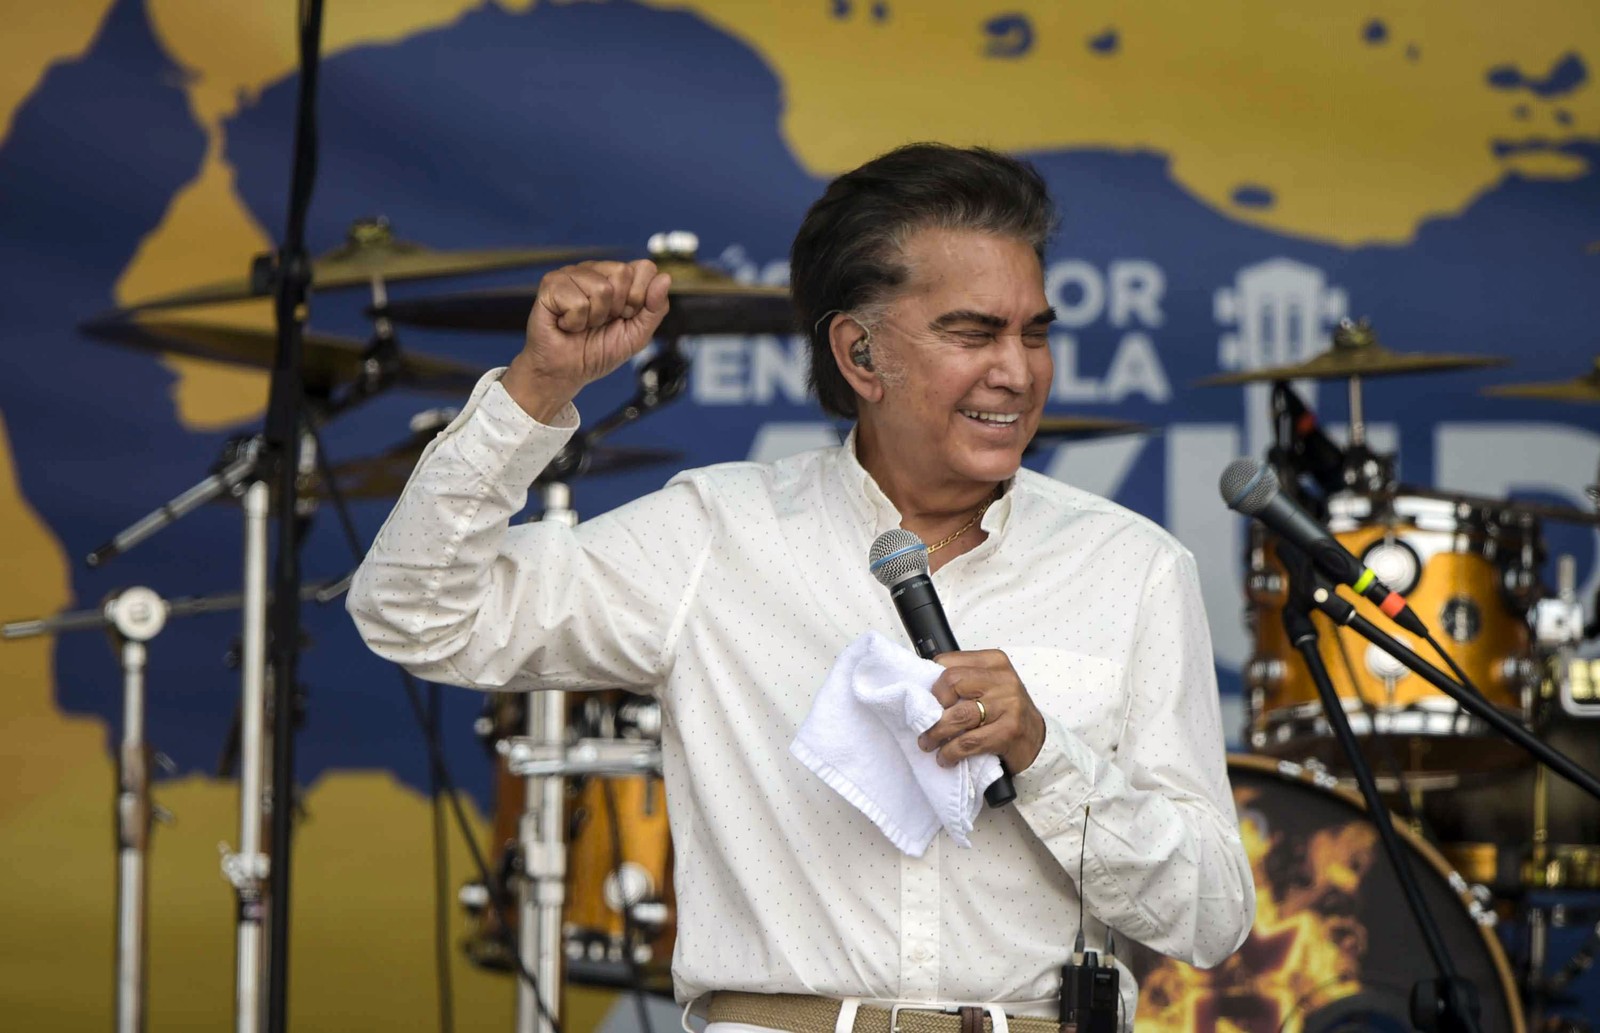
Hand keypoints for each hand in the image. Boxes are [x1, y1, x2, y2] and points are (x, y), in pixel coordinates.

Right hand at [502, 259, 671, 421]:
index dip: (640, 298)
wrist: (567, 373)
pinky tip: (566, 324)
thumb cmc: (597, 352)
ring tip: (583, 324)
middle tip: (601, 321)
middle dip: (617, 308)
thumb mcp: (637, 334)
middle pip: (623, 272)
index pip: (645, 268)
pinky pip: (577, 301)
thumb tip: (665, 278)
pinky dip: (574, 322)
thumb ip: (655, 308)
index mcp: (618, 278)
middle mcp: (595, 270)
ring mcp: (571, 274)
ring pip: (601, 288)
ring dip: (594, 317)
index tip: (625, 316)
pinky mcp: (551, 284)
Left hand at [917, 649, 1045, 773]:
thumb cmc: (1005, 711)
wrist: (1037, 739)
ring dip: (936, 733)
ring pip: (959, 715)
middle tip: (925, 723)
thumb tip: (922, 690)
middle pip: (951, 682)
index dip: (931, 683)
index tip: (925, 700)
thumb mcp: (989, 686)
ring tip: (928, 743)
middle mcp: (1003, 679)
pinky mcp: (1009, 731)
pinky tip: (946, 758)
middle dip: (932, 706)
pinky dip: (951, 752)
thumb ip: (963, 681)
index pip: (948, 662)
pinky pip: (969, 742)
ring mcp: (1008, 704)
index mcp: (993, 662)